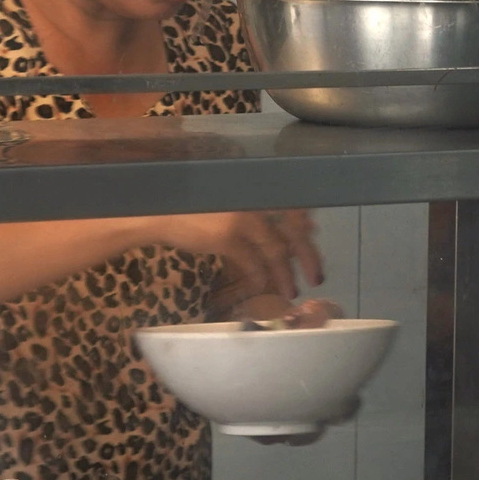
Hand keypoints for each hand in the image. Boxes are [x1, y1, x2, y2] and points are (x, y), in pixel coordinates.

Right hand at [148, 210, 323, 299]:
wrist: (161, 211)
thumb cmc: (199, 206)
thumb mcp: (235, 202)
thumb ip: (266, 212)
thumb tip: (306, 224)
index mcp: (258, 189)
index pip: (295, 206)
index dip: (307, 228)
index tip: (314, 242)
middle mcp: (254, 200)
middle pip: (292, 230)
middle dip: (308, 257)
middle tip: (316, 278)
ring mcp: (241, 218)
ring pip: (275, 250)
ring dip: (285, 274)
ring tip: (291, 290)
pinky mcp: (227, 237)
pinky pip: (252, 263)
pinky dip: (260, 277)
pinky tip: (263, 286)